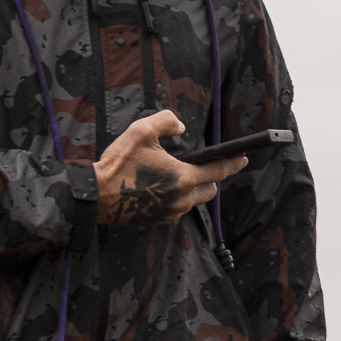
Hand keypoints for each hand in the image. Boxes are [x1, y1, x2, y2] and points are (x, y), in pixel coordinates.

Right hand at [94, 110, 246, 226]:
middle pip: (210, 190)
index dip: (233, 163)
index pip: (218, 171)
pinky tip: (161, 186)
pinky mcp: (159, 219)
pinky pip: (177, 207)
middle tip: (200, 166)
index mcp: (183, 178)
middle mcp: (182, 199)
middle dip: (210, 178)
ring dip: (192, 188)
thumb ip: (166, 122)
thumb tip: (180, 126)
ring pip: (194, 200)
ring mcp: (171, 212)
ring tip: (176, 174)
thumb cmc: (119, 164)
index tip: (243, 159)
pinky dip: (177, 197)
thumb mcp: (141, 131)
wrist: (97, 195)